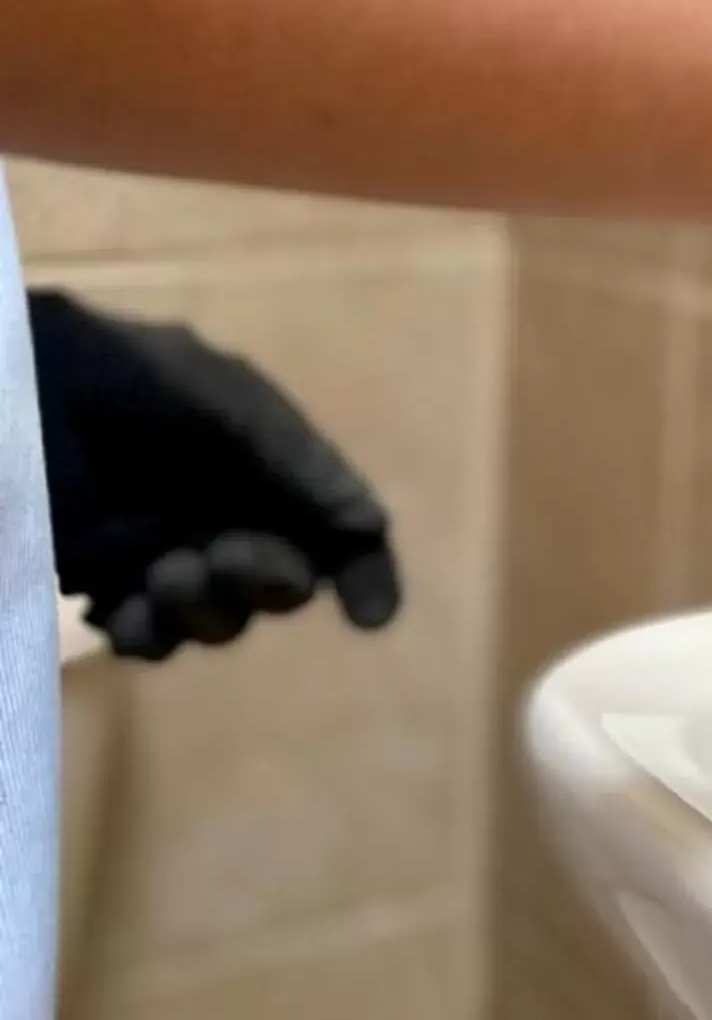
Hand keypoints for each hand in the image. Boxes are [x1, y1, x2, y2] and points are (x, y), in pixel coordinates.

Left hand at [29, 291, 401, 662]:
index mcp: (272, 468)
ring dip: (206, 611)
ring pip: (221, 619)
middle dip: (269, 581)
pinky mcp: (109, 582)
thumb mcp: (230, 405)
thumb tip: (369, 526)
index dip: (363, 570)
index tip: (369, 617)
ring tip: (164, 577)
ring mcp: (170, 551)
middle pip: (285, 582)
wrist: (28, 395)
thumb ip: (298, 465)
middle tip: (226, 559)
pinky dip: (147, 634)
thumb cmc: (133, 382)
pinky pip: (151, 636)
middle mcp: (232, 514)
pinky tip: (121, 610)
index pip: (336, 525)